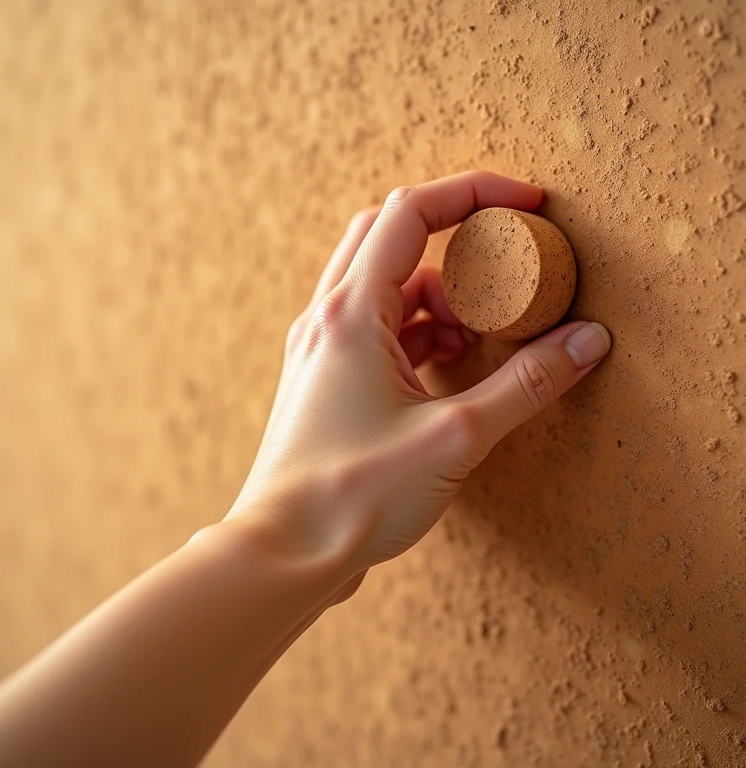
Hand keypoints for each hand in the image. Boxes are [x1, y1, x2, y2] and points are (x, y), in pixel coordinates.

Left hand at [229, 171, 610, 590]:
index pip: (411, 213)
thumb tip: (586, 341)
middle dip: (453, 237)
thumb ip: (526, 384)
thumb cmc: (354, 496)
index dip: (474, 193)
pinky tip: (446, 361)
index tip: (527, 205)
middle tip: (501, 261)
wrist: (285, 552)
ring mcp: (320, 348)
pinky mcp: (325, 378)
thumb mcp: (456, 437)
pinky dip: (415, 328)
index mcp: (351, 313)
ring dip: (434, 291)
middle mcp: (327, 318)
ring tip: (477, 327)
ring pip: (380, 284)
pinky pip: (374, 328)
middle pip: (388, 236)